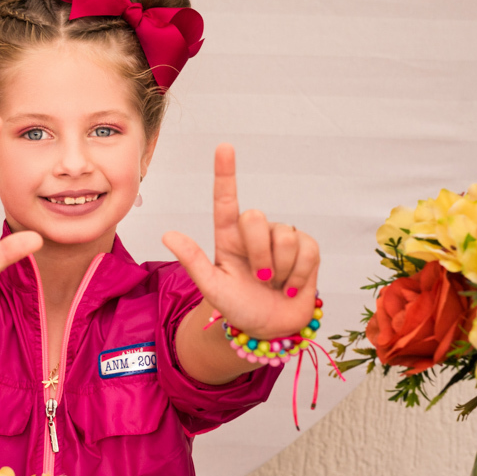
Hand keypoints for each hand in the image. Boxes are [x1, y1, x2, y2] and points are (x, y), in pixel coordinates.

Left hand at [162, 144, 319, 337]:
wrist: (270, 328)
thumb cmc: (238, 307)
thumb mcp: (212, 288)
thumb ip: (193, 261)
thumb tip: (168, 235)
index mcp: (228, 238)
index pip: (225, 200)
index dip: (226, 172)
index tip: (224, 147)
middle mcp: (255, 233)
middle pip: (256, 218)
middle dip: (259, 252)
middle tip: (259, 278)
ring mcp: (282, 238)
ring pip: (285, 236)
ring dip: (280, 268)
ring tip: (275, 284)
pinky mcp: (307, 248)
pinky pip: (308, 249)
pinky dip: (300, 274)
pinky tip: (292, 287)